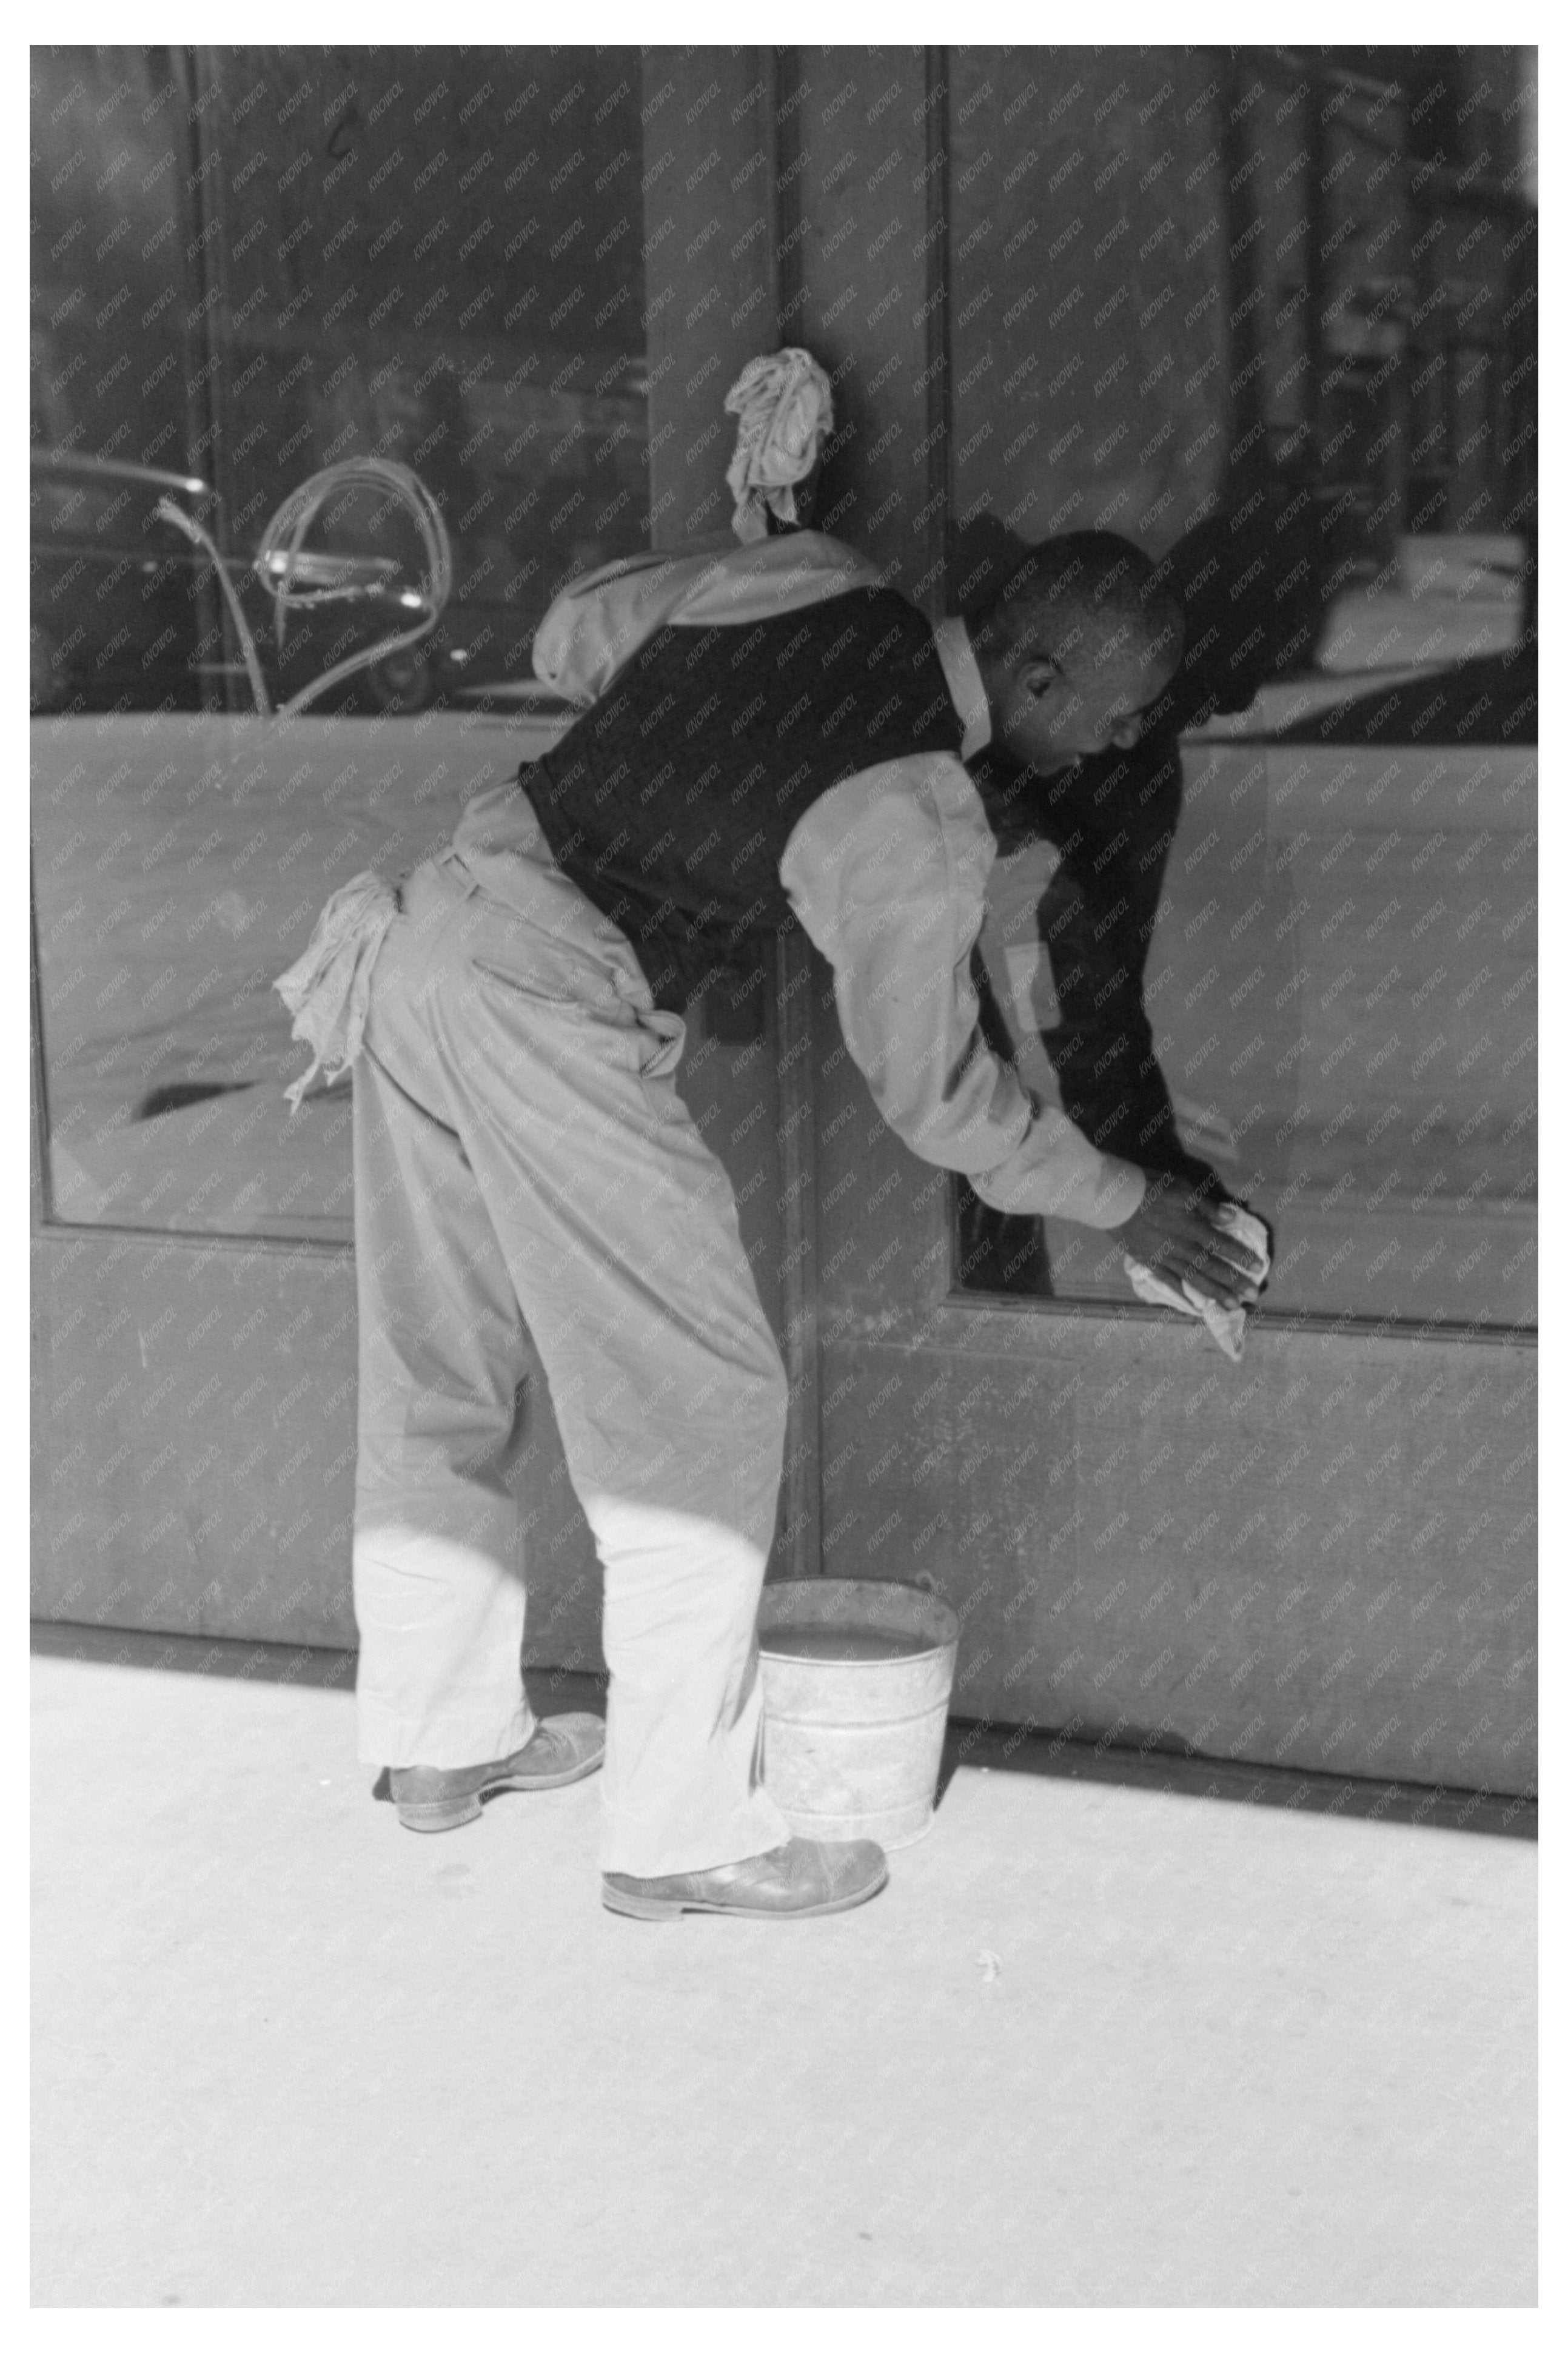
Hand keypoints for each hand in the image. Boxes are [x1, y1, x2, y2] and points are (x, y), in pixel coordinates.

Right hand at [1116, 1173, 1262, 1310]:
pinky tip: (1193, 1304)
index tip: (1259, 1269)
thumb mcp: (1182, 1189)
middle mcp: (1180, 1247)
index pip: (1222, 1245)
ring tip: (1232, 1306)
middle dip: (1234, 1281)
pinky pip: (1167, 1280)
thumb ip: (1207, 1206)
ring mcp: (1164, 1258)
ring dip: (1214, 1292)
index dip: (1241, 1257)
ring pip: (1193, 1278)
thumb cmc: (1150, 1188)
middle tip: (1253, 1296)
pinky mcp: (1148, 1262)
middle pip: (1211, 1267)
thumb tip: (1231, 1218)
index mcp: (1191, 1227)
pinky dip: (1180, 1293)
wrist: (1113, 1199)